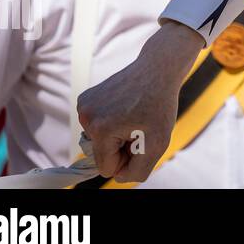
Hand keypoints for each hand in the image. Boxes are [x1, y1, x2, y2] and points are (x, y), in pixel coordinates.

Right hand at [76, 21, 203, 182]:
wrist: (157, 68)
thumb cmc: (160, 105)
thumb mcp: (159, 143)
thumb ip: (138, 170)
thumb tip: (118, 175)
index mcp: (100, 129)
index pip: (106, 168)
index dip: (127, 159)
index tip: (141, 138)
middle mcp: (85, 116)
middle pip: (101, 154)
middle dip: (121, 146)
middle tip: (139, 124)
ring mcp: (83, 105)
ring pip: (99, 140)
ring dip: (117, 134)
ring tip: (133, 113)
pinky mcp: (85, 98)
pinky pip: (97, 125)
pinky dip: (111, 121)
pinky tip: (125, 105)